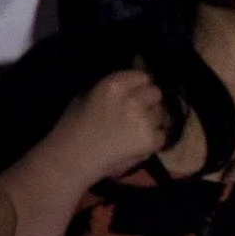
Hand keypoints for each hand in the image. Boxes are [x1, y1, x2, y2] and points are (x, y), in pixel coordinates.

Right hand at [43, 69, 168, 183]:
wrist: (72, 158)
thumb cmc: (72, 126)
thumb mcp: (86, 96)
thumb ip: (113, 89)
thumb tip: (131, 84)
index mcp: (113, 85)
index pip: (143, 76)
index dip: (139, 86)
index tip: (134, 93)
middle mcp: (133, 99)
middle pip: (156, 94)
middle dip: (149, 101)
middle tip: (136, 112)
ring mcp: (145, 121)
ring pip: (161, 114)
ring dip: (152, 120)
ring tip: (134, 130)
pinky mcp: (151, 140)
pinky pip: (162, 135)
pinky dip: (153, 139)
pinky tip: (136, 143)